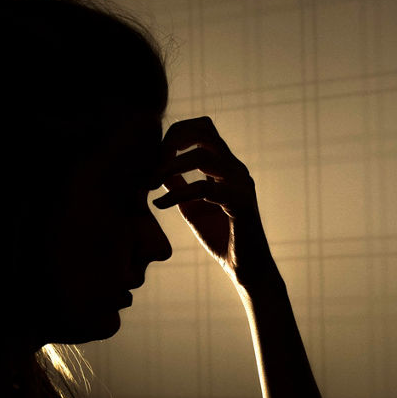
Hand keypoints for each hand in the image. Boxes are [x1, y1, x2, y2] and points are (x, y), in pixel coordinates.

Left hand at [152, 117, 277, 287]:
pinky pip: (204, 188)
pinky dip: (177, 193)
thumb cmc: (222, 238)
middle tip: (152, 164)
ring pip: (202, 156)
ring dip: (169, 166)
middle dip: (172, 141)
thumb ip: (179, 184)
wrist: (247, 269)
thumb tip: (160, 169)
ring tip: (149, 184)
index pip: (203, 128)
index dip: (176, 133)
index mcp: (226, 166)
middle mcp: (236, 168)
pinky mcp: (241, 203)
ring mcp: (241, 183)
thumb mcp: (192, 206)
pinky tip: (160, 205)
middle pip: (204, 129)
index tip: (154, 156)